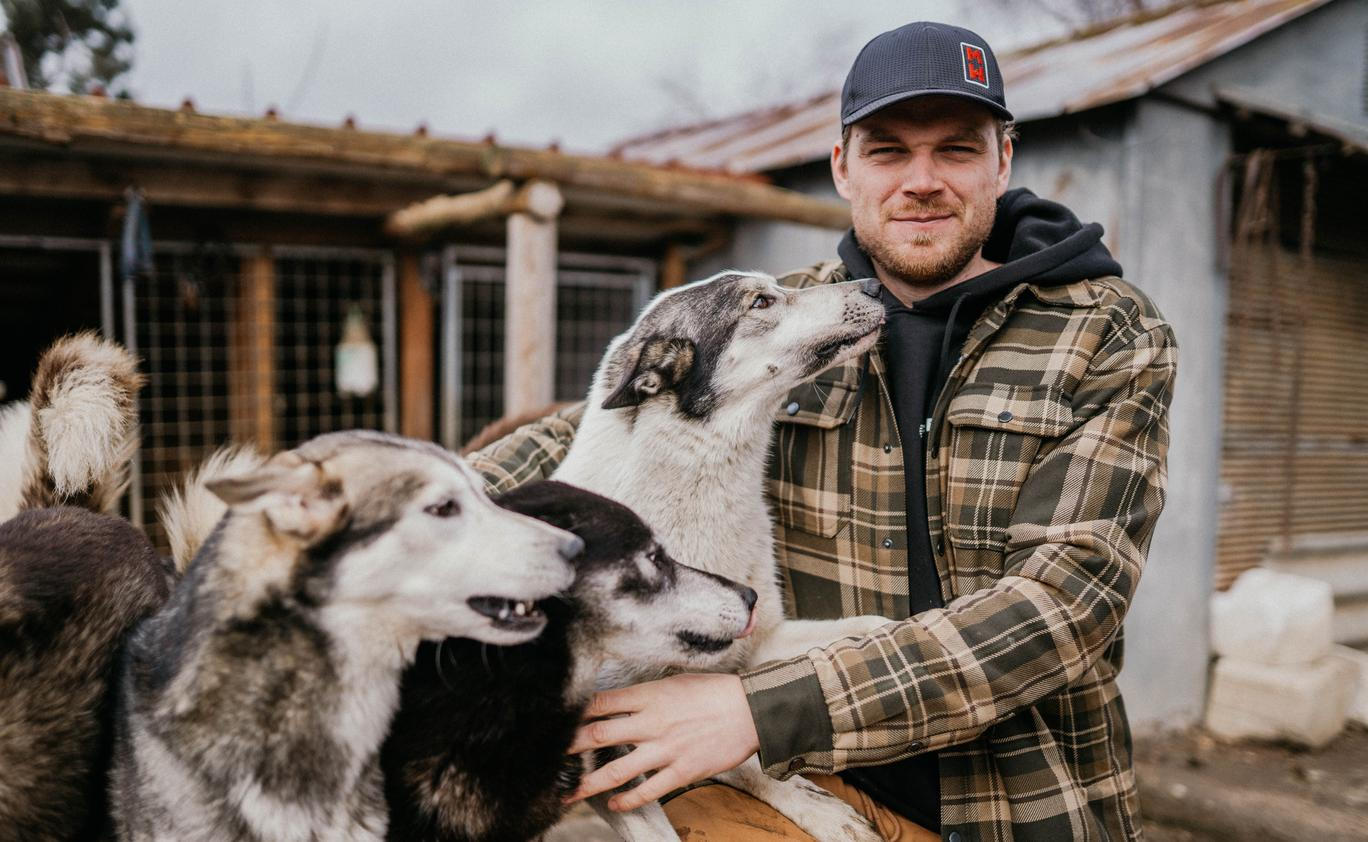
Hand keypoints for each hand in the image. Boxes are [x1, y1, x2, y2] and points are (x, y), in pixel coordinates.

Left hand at [566, 672, 759, 810]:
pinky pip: (647, 790)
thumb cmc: (715, 692)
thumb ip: (645, 695)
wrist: (751, 710)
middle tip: (545, 756)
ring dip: (588, 783)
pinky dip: (627, 799)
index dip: (574, 713)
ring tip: (567, 793)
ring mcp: (666, 749)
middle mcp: (652, 722)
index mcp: (650, 695)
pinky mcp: (681, 771)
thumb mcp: (675, 682)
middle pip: (598, 735)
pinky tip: (614, 803)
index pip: (601, 703)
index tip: (555, 721)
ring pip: (617, 770)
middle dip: (568, 747)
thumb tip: (618, 703)